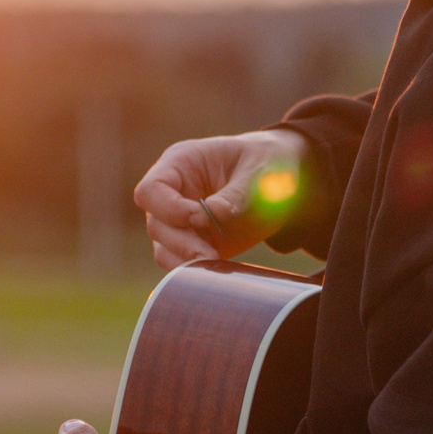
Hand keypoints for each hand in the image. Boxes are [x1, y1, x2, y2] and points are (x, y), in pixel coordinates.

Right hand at [132, 129, 306, 267]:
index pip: (151, 190)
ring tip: (216, 260)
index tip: (200, 217)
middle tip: (211, 253)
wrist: (281, 182)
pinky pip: (180, 263)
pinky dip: (193, 270)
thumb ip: (237, 192)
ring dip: (185, 260)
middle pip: (156, 224)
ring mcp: (181, 221)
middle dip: (181, 242)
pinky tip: (216, 267)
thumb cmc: (267, 163)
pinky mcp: (195, 243)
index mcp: (181, 163)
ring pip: (163, 248)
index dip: (168, 208)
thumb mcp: (260, 170)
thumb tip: (214, 213)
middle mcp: (174, 193)